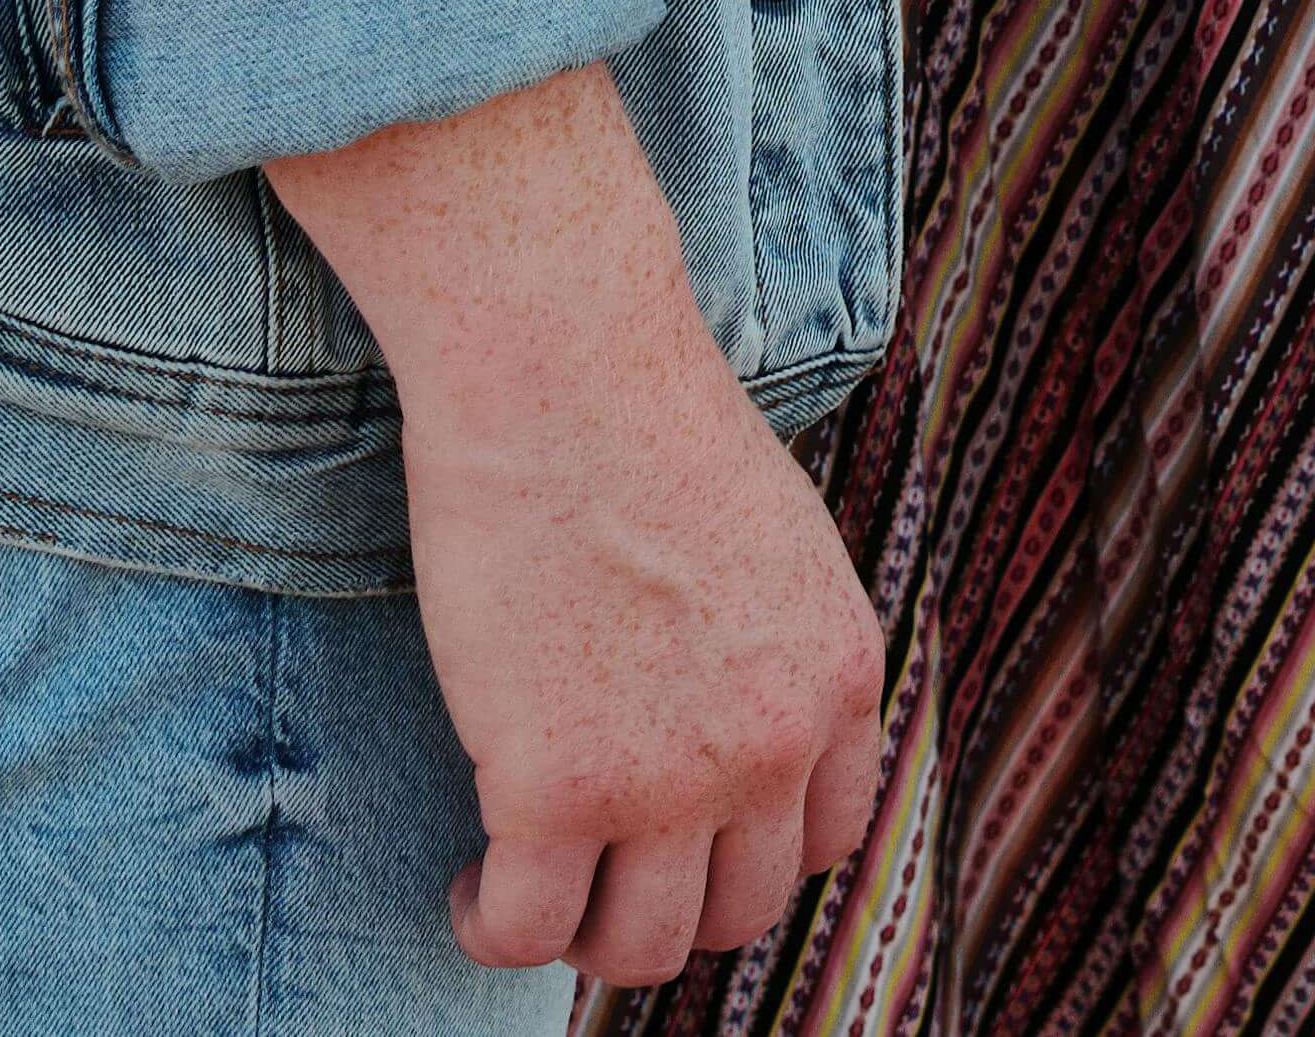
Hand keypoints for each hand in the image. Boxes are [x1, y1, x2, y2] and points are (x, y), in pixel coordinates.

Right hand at [263, 67, 888, 972]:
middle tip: (589, 864)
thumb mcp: (771, 543)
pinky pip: (526, 931)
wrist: (564, 365)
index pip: (824, 842)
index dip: (740, 854)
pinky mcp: (559, 789)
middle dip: (660, 902)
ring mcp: (675, 778)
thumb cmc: (638, 423)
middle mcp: (780, 742)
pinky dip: (493, 925)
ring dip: (579, 932)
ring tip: (525, 879)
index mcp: (843, 675)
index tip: (672, 837)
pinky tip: (472, 880)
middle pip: (736, 913)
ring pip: (638, 950)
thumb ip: (771, 645)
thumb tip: (719, 720)